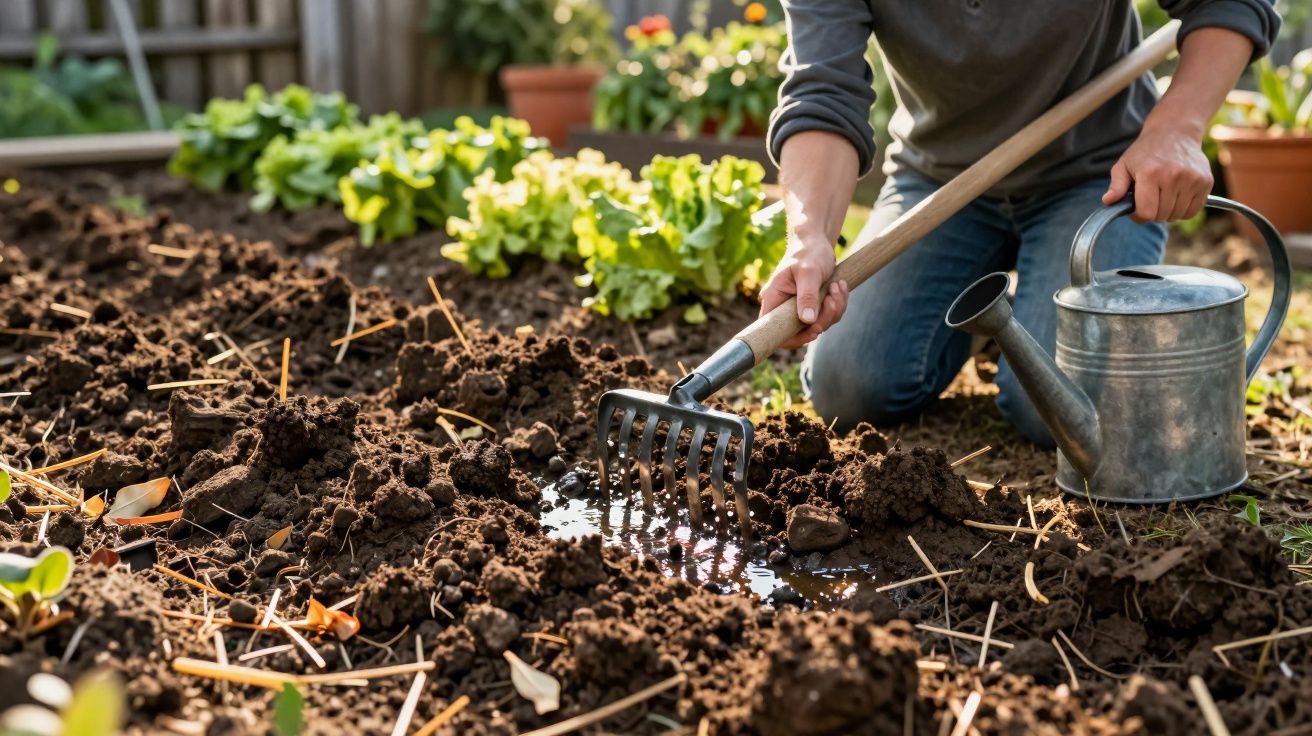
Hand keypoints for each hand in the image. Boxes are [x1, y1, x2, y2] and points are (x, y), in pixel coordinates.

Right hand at [758, 235, 848, 349]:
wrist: (817, 242)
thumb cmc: (808, 253)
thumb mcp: (808, 273)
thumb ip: (807, 296)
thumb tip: (807, 321)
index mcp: (773, 299)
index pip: (774, 330)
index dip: (793, 339)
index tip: (814, 331)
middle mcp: (782, 306)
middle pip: (800, 331)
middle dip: (823, 318)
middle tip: (832, 298)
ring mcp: (798, 307)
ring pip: (818, 324)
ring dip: (833, 309)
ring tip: (838, 286)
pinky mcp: (811, 306)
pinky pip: (826, 316)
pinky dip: (837, 305)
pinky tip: (839, 287)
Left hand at [1103, 121, 1212, 222]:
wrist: (1175, 132)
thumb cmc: (1145, 152)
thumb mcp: (1124, 165)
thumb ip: (1116, 185)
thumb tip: (1108, 201)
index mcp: (1150, 173)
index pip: (1146, 213)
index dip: (1138, 216)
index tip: (1136, 209)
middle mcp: (1174, 176)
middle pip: (1161, 216)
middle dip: (1152, 212)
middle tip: (1150, 198)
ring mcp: (1193, 179)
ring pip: (1177, 215)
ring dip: (1168, 211)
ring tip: (1163, 195)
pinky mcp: (1206, 181)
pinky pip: (1193, 211)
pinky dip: (1183, 210)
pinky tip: (1176, 197)